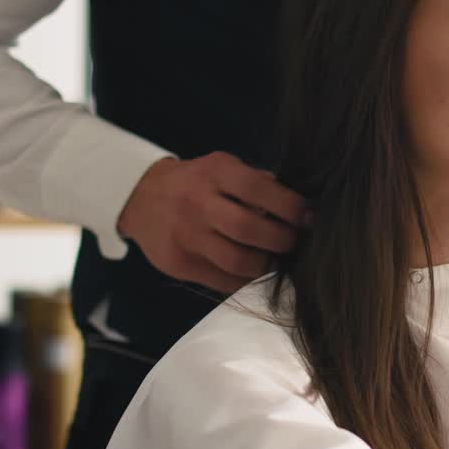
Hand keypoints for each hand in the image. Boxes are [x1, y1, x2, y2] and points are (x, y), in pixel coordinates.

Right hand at [117, 153, 307, 292]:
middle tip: (293, 242)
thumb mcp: (222, 168)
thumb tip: (299, 206)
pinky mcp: (180, 263)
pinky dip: (245, 280)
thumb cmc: (196, 183)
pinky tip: (253, 272)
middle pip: (250, 230)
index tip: (308, 218)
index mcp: (215, 173)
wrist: (140, 198)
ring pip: (238, 261)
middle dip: (282, 240)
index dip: (291, 207)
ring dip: (266, 266)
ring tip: (274, 259)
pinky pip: (222, 281)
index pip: (260, 189)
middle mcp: (198, 203)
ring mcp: (187, 236)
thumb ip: (256, 183)